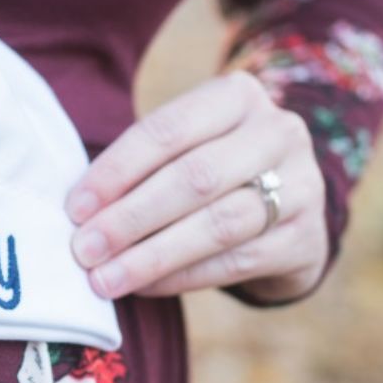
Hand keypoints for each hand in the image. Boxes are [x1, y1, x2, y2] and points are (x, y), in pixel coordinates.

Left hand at [64, 70, 328, 301]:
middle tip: (84, 250)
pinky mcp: (307, 239)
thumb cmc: (213, 172)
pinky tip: (144, 287)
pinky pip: (235, 262)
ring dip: (152, 255)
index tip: (76, 208)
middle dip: (130, 218)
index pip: (168, 130)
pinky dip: (182, 276)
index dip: (117, 170)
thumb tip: (79, 214)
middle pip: (195, 177)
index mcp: (238, 95)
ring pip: (218, 224)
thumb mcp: (185, 148)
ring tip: (105, 278)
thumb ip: (141, 168)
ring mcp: (303, 185)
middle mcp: (279, 133)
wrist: (290, 211)